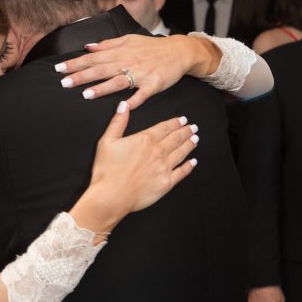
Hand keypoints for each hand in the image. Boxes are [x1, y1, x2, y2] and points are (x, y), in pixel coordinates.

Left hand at [55, 34, 219, 109]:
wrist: (179, 51)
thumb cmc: (152, 47)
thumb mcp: (129, 39)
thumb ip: (107, 44)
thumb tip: (87, 46)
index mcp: (120, 51)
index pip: (93, 57)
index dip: (75, 63)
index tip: (59, 69)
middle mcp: (128, 61)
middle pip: (101, 69)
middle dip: (81, 76)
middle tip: (64, 83)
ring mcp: (141, 74)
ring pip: (118, 81)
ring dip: (102, 88)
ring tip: (85, 94)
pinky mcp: (153, 84)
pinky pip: (142, 94)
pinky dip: (133, 101)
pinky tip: (123, 107)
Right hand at [75, 102, 197, 232]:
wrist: (111, 196)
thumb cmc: (106, 170)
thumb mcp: (107, 141)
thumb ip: (118, 122)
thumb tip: (124, 105)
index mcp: (145, 140)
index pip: (164, 128)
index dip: (174, 123)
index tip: (182, 120)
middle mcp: (158, 152)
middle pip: (176, 138)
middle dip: (186, 131)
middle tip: (193, 127)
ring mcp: (164, 168)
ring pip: (181, 153)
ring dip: (189, 145)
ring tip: (195, 139)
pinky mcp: (166, 183)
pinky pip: (182, 172)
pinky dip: (189, 166)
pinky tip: (193, 162)